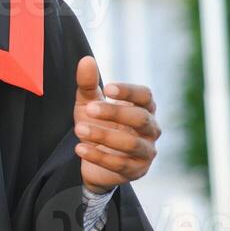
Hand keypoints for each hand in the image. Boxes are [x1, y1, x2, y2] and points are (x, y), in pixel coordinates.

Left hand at [73, 56, 159, 192]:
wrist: (93, 160)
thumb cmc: (97, 125)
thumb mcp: (88, 104)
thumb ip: (87, 84)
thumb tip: (86, 60)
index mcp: (143, 108)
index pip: (145, 96)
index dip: (129, 92)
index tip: (107, 88)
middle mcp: (151, 129)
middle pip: (140, 118)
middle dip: (114, 113)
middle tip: (89, 109)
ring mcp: (147, 151)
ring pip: (131, 143)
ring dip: (104, 136)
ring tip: (78, 130)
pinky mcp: (137, 170)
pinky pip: (120, 164)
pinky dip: (99, 156)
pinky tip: (80, 149)